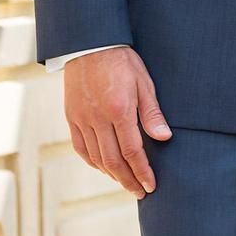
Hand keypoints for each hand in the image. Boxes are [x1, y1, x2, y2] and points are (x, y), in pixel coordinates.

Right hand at [64, 45, 171, 198]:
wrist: (90, 43)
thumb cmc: (122, 60)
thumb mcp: (144, 81)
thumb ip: (152, 112)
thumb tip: (164, 138)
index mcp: (119, 109)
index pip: (132, 151)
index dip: (142, 171)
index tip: (151, 185)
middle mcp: (98, 118)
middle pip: (113, 160)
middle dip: (128, 180)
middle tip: (140, 192)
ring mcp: (82, 119)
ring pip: (96, 157)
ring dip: (111, 174)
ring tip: (125, 182)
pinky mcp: (71, 117)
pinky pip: (81, 147)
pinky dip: (93, 162)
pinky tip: (103, 167)